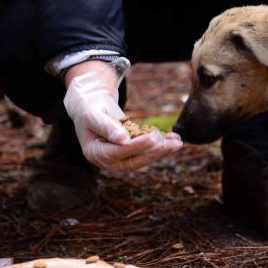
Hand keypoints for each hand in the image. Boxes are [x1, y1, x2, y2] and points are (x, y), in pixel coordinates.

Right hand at [63, 58, 181, 170]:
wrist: (91, 107)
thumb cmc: (90, 108)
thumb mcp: (94, 114)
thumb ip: (106, 126)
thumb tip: (123, 139)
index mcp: (94, 152)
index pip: (117, 152)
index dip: (135, 146)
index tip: (151, 138)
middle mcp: (108, 160)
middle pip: (133, 160)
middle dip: (153, 152)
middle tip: (170, 144)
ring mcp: (120, 159)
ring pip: (143, 158)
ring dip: (161, 151)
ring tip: (177, 143)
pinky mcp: (130, 154)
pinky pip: (147, 151)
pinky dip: (161, 146)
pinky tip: (174, 139)